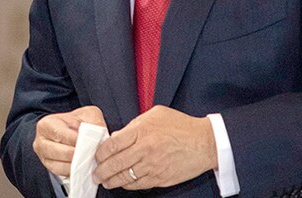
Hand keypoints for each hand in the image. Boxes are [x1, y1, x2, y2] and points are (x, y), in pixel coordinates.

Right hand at [32, 105, 106, 176]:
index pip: (61, 134)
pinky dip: (73, 172)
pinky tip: (83, 166)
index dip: (77, 140)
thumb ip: (93, 122)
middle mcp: (40, 140)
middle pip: (59, 152)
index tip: (89, 143)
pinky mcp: (49, 167)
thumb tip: (97, 136)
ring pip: (59, 165)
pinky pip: (61, 173)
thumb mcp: (88, 115)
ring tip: (89, 161)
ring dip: (76, 165)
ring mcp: (43, 155)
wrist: (72, 131)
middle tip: (91, 154)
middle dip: (77, 154)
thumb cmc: (78, 122)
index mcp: (47, 124)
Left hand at [93, 105, 216, 189]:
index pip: (111, 145)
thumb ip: (134, 125)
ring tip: (105, 181)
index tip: (97, 156)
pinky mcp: (160, 178)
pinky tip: (123, 183)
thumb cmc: (181, 126)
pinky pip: (138, 185)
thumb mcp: (155, 115)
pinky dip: (128, 185)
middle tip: (96, 173)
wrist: (205, 143)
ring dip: (111, 181)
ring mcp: (152, 166)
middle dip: (101, 171)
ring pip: (124, 177)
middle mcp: (144, 150)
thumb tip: (118, 136)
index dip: (100, 153)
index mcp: (141, 131)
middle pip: (114, 164)